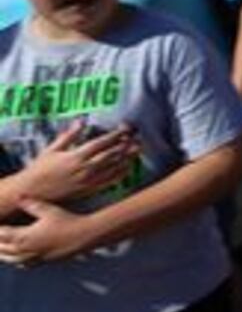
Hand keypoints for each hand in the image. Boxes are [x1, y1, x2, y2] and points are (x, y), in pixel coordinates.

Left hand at [0, 197, 92, 264]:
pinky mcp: (43, 261)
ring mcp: (34, 257)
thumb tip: (18, 196)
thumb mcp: (48, 209)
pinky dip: (15, 261)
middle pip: (2, 249)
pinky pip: (23, 264)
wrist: (84, 236)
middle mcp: (26, 249)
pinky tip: (15, 258)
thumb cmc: (67, 220)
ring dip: (2, 254)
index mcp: (24, 236)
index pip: (1, 234)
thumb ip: (30, 204)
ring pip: (10, 259)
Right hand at [17, 122, 138, 202]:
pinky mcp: (89, 190)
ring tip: (138, 150)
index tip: (125, 128)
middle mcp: (85, 169)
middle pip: (111, 155)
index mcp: (76, 156)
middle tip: (138, 138)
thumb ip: (69, 135)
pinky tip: (129, 168)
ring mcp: (88, 181)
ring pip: (113, 168)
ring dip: (127, 158)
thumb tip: (81, 121)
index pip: (101, 143)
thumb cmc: (40, 168)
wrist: (33, 191)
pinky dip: (120, 174)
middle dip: (126, 145)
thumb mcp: (52, 149)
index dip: (115, 135)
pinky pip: (109, 182)